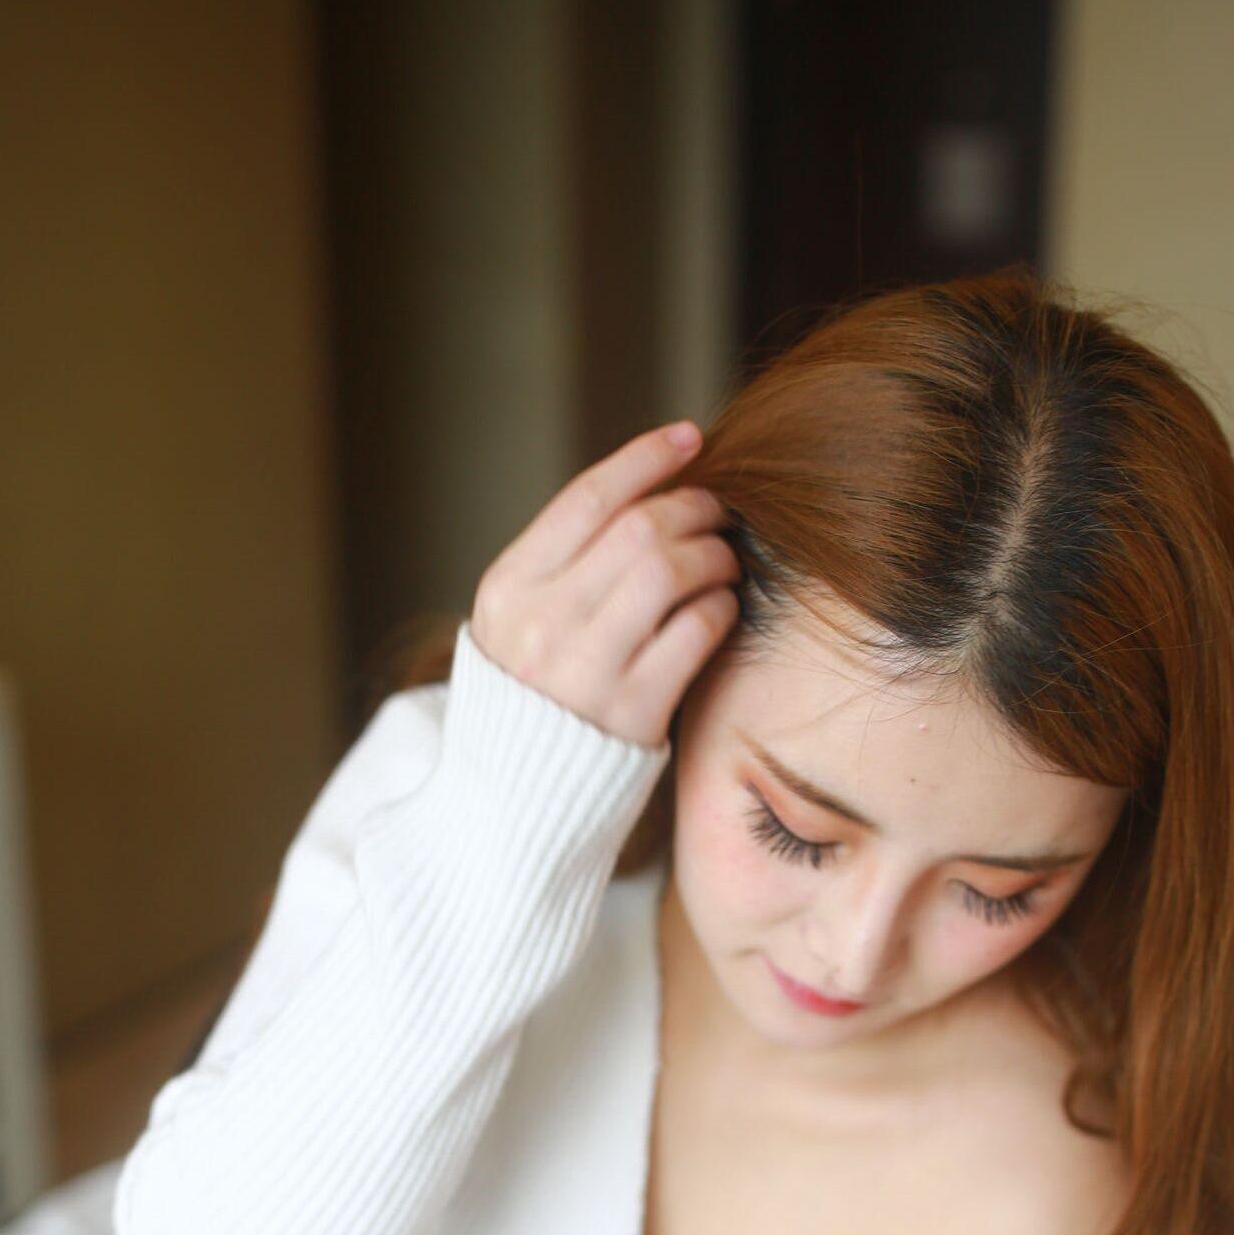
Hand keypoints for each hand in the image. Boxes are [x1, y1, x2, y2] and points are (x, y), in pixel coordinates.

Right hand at [469, 421, 740, 751]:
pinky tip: (723, 607)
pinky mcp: (633, 712)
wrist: (512, 797)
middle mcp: (543, 621)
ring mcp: (587, 668)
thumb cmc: (534, 691)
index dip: (647, 459)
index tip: (690, 438)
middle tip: (718, 512)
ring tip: (724, 561)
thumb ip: (570, 561)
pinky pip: (696, 631)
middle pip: (640, 529)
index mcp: (509, 586)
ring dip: (714, 555)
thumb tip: (654, 487)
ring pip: (672, 571)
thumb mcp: (522, 619)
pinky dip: (721, 607)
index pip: (589, 498)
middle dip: (693, 508)